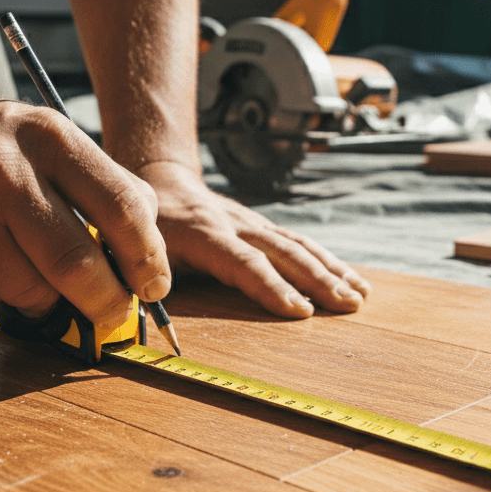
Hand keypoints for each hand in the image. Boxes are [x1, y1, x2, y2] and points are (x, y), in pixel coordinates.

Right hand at [0, 97, 170, 328]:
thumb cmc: (2, 150)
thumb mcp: (58, 144)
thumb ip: (110, 193)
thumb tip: (149, 270)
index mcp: (50, 139)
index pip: (121, 208)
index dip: (146, 259)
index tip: (153, 287)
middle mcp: (1, 170)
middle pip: (74, 264)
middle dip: (104, 302)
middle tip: (111, 312)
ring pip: (28, 291)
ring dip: (47, 300)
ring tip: (41, 277)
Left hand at [137, 161, 369, 317]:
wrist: (161, 179)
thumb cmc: (144, 224)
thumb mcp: (130, 246)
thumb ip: (141, 276)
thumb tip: (150, 310)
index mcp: (202, 234)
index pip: (243, 262)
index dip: (271, 286)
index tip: (299, 312)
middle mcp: (235, 225)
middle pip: (284, 252)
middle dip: (319, 280)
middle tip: (347, 307)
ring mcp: (254, 224)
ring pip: (299, 246)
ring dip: (333, 271)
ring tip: (360, 296)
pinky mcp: (264, 228)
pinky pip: (301, 244)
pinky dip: (330, 263)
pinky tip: (354, 280)